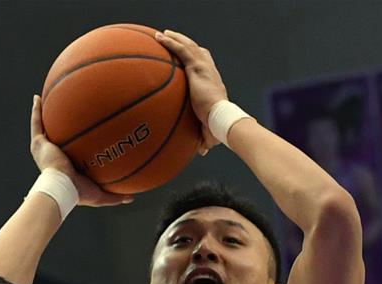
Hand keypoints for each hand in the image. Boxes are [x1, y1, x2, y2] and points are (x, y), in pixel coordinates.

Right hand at [30, 96, 132, 206]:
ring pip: (44, 127)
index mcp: (65, 167)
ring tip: (49, 97)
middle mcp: (53, 156)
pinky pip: (36, 123)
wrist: (61, 189)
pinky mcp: (38, 145)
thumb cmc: (78, 194)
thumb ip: (115, 196)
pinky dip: (36, 110)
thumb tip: (132, 197)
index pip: (71, 152)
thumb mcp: (99, 196)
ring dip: (45, 113)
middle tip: (68, 111)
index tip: (82, 133)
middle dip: (61, 125)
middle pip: (57, 136)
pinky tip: (37, 97)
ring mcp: (44, 149)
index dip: (75, 143)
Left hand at [155, 30, 226, 153]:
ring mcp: (204, 67)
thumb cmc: (217, 127)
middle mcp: (209, 72)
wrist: (221, 119)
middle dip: (187, 45)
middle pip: (198, 52)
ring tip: (163, 34)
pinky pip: (182, 50)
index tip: (191, 60)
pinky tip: (160, 37)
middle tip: (174, 41)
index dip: (200, 61)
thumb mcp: (208, 131)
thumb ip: (203, 138)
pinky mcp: (198, 67)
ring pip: (189, 46)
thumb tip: (202, 152)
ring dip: (176, 38)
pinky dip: (171, 42)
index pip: (206, 68)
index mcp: (212, 84)